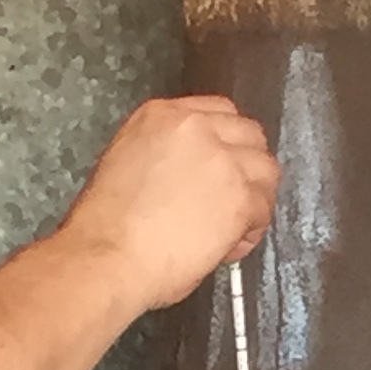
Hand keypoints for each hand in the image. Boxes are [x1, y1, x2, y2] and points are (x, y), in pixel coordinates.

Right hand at [56, 96, 280, 313]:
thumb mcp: (125, 165)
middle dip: (246, 166)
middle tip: (233, 199)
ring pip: (265, 170)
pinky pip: (263, 210)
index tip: (222, 166)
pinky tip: (227, 248)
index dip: (226, 143)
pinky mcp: (238, 197)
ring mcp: (221, 160)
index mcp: (161, 116)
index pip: (217, 111)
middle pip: (249, 134)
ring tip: (233, 227)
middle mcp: (195, 128)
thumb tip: (189, 178)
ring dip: (255, 198)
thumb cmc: (105, 230)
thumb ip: (163, 157)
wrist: (106, 258)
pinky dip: (251, 231)